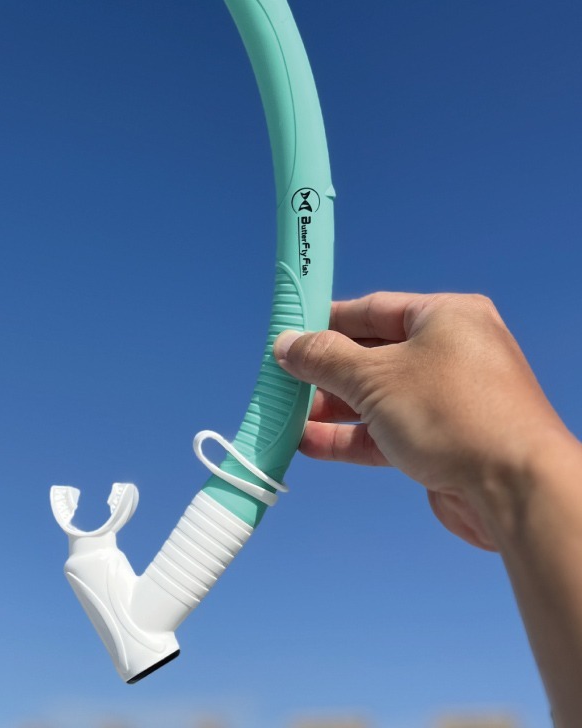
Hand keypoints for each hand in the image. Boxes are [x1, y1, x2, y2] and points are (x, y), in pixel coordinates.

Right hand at [273, 292, 567, 550]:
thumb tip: (285, 344)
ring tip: (288, 415)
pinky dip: (351, 436)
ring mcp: (450, 400)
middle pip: (372, 355)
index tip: (289, 333)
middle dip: (325, 372)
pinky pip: (387, 431)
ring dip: (332, 408)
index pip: (372, 310)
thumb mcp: (373, 376)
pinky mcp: (445, 442)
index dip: (327, 321)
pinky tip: (310, 443)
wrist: (517, 492)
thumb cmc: (451, 413)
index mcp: (445, 318)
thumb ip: (323, 358)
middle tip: (283, 380)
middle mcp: (451, 353)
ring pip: (377, 397)